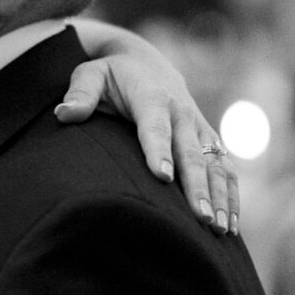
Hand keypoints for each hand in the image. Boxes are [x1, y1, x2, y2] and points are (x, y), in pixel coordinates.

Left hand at [57, 25, 237, 232]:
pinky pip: (226, 169)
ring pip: (215, 164)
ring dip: (219, 197)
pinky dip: (231, 196)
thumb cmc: (113, 76)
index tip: (162, 176)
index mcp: (153, 96)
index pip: (155, 125)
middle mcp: (182, 112)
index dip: (159, 149)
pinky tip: (231, 227)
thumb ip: (80, 93)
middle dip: (197, 186)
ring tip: (219, 230)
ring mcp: (200, 128)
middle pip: (191, 152)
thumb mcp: (91, 75)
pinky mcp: (210, 141)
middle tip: (200, 217)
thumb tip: (64, 114)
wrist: (147, 64)